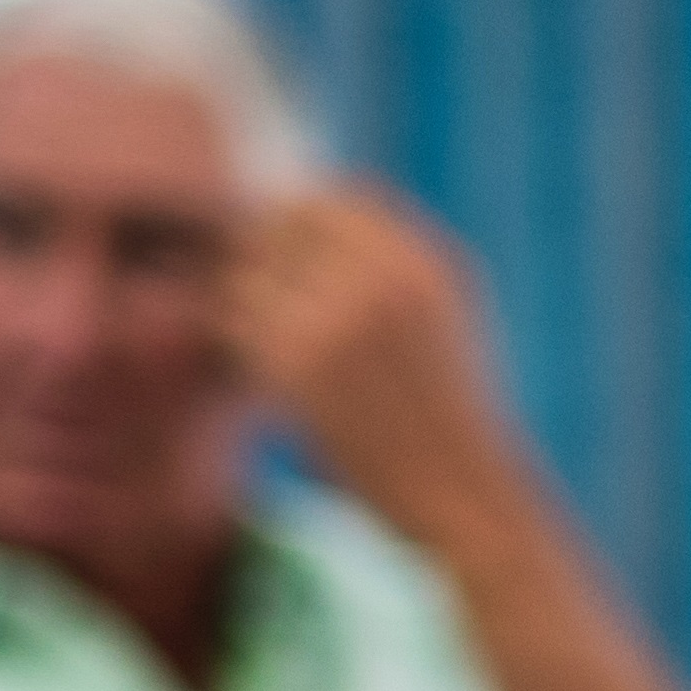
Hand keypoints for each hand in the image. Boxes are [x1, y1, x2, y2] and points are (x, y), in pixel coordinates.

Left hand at [225, 181, 538, 532]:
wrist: (457, 493)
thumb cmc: (443, 412)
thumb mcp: (444, 314)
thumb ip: (389, 259)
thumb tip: (299, 207)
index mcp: (424, 259)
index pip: (336, 197)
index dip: (301, 223)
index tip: (290, 261)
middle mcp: (384, 275)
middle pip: (282, 226)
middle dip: (264, 260)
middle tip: (270, 308)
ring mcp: (339, 315)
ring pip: (249, 272)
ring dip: (248, 305)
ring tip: (278, 351)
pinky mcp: (297, 360)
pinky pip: (233, 322)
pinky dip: (239, 346)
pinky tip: (273, 382)